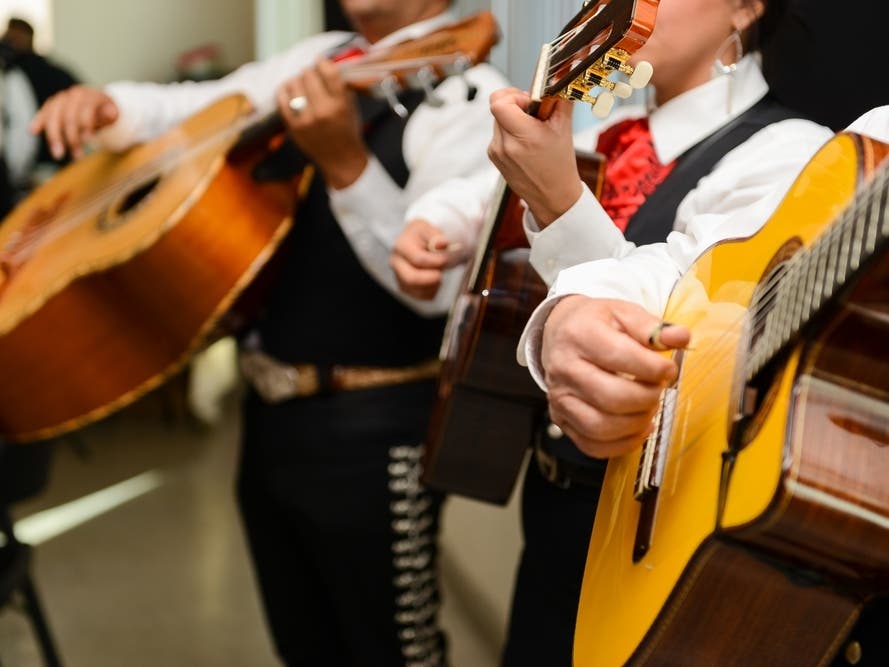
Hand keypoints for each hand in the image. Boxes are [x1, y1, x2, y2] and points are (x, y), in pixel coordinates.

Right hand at [30, 85, 119, 159]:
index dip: (86, 125)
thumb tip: (110, 114)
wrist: (98, 102)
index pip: (85, 110)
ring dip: (54, 136)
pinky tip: (33, 131)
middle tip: (76, 156)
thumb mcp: (112, 114)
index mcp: (90, 95)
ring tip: (58, 155)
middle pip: (68, 116)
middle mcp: (74, 94)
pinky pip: (44, 112)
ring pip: (54, 116)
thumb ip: (109, 115)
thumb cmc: (106, 112)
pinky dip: (38, 121)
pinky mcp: (52, 104)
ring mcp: (61, 98)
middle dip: (71, 138)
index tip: (89, 141)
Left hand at [277, 58, 367, 189]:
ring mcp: (306, 120)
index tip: (319, 60)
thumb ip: (340, 86)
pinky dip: (284, 91)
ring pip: (293, 84)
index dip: (322, 62)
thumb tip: (326, 65)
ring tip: (301, 84)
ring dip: (297, 81)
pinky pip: (282, 100)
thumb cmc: (348, 131)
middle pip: (308, 75)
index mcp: (340, 105)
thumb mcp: (350, 107)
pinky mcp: (294, 127)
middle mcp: (323, 111)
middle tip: (311, 76)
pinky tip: (288, 90)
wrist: (341, 160)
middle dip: (309, 72)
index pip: (329, 73)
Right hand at [390, 219, 462, 299]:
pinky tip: (434, 280)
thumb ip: (436, 235)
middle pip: (411, 278)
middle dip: (430, 279)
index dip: (434, 262)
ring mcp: (398, 276)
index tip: (445, 260)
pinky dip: (432, 291)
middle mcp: (396, 262)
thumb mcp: (429, 228)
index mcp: (401, 246)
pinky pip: (420, 296)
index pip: (418, 259)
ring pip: (416, 290)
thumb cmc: (423, 235)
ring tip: (438, 273)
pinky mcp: (405, 287)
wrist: (418, 241)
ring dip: (432, 285)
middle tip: (441, 274)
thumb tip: (442, 244)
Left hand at [487, 87, 581, 226]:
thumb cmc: (560, 165)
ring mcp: (496, 153)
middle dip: (516, 105)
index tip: (528, 101)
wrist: (552, 197)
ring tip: (531, 131)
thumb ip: (560, 99)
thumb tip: (560, 75)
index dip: (512, 95)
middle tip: (534, 113)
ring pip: (497, 120)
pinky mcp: (493, 157)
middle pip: (499, 108)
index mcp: (523, 137)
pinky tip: (525, 143)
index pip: (498, 103)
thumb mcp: (564, 129)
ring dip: (513, 119)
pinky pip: (497, 133)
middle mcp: (505, 145)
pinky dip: (509, 132)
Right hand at [541, 296, 690, 458]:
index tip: (669, 369)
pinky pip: (592, 445)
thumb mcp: (622, 312)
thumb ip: (652, 327)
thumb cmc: (594, 324)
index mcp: (580, 335)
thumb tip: (681, 337)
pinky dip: (621, 444)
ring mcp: (560, 397)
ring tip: (649, 408)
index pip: (620, 357)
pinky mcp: (560, 419)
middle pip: (612, 397)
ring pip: (602, 426)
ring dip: (636, 423)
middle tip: (658, 389)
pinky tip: (637, 428)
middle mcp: (565, 368)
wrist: (558, 333)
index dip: (654, 368)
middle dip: (647, 398)